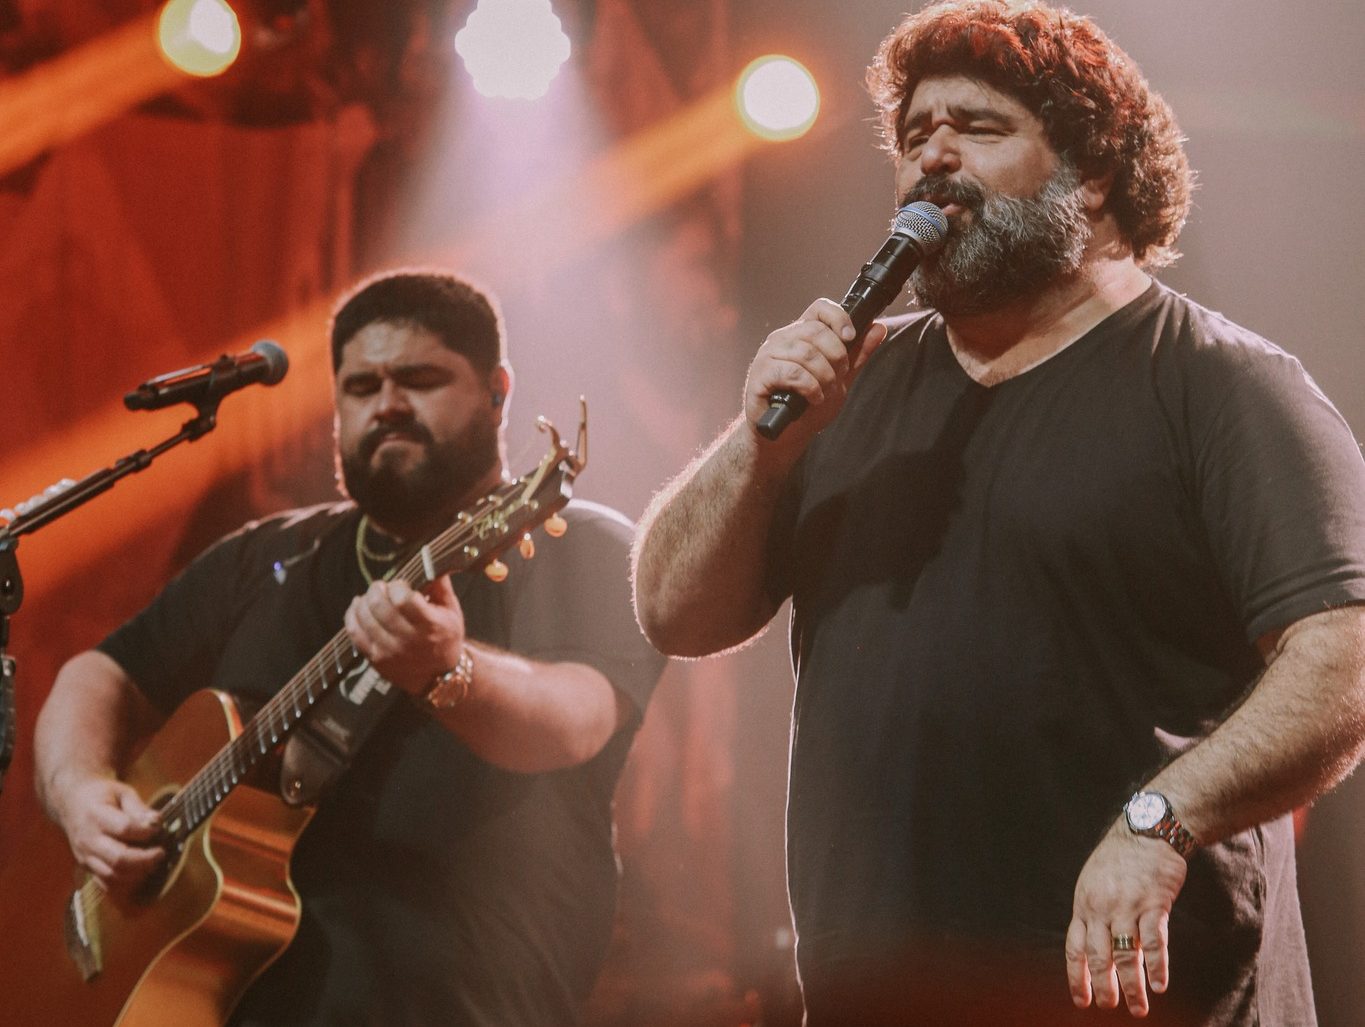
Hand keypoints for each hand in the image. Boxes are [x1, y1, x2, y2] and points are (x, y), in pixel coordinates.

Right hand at [51, 772, 163, 891]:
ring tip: (153, 862)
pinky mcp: (86, 867)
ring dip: (137, 873)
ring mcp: (85, 856)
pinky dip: (124, 884)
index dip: (145, 831)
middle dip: (145, 859)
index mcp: (96, 816)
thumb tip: (156, 822)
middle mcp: (88, 840)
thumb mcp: (121, 792)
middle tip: (161, 852)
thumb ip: (139, 808)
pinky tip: (139, 873)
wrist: (71, 803)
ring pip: (112, 875)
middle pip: (118, 858)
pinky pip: (104, 884)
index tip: (159, 827)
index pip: (124, 828)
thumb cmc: (101, 795)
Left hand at [344, 576, 465, 694]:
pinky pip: (354, 633)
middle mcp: (409, 640)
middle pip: (380, 607)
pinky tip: (358, 607)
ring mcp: (390, 651)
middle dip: (377, 589)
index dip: (397, 586)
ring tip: (371, 596)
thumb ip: (440, 585)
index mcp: (430, 625)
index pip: (403, 599)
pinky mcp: (376, 659)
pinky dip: (352, 616)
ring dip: (364, 601)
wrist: (439, 677)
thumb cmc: (446, 638)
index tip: (400, 585)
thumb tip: (431, 559)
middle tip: (381, 586)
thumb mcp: (451, 611)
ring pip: (365, 618)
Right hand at [743, 298, 889, 444]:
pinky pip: (791, 373)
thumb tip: (879, 327)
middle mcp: (782, 339)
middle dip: (836, 356)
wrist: (786, 435)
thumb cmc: (809, 406)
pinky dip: (809, 387)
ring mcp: (768, 356)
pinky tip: (813, 398)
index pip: (819, 308)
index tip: (850, 337)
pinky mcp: (760, 375)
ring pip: (805, 353)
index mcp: (800, 334)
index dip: (838, 318)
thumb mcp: (841, 378)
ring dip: (824, 376)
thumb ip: (858, 354)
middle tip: (838, 377)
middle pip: (816, 330)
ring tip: (826, 392)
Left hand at [1066, 822, 1187, 1016]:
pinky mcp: (1154, 903)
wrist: (1147, 829)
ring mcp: (1128, 905)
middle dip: (1103, 986)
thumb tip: (1089, 943)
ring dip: (1132, 985)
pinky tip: (1160, 985)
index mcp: (1084, 904)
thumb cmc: (1121, 858)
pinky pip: (1154, 941)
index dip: (1077, 976)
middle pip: (1098, 955)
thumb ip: (1092, 911)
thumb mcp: (1094, 881)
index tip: (1081, 1000)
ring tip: (1138, 1008)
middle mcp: (1102, 907)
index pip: (1074, 947)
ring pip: (1126, 954)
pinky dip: (1157, 966)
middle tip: (1109, 1008)